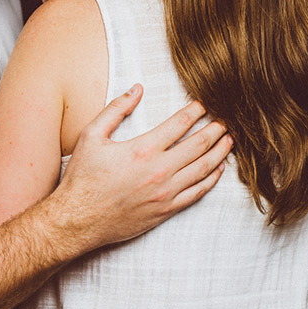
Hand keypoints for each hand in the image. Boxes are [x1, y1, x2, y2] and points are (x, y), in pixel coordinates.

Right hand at [52, 84, 230, 249]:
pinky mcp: (166, 210)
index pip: (179, 124)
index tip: (204, 104)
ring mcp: (165, 193)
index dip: (195, 111)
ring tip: (229, 140)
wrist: (78, 219)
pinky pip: (197, 193)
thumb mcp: (91, 135)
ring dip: (219, 153)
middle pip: (198, 145)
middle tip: (225, 120)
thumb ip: (116, 109)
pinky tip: (217, 170)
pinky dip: (211, 180)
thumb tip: (137, 89)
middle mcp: (159, 170)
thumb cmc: (82, 177)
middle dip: (214, 130)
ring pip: (203, 169)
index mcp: (143, 149)